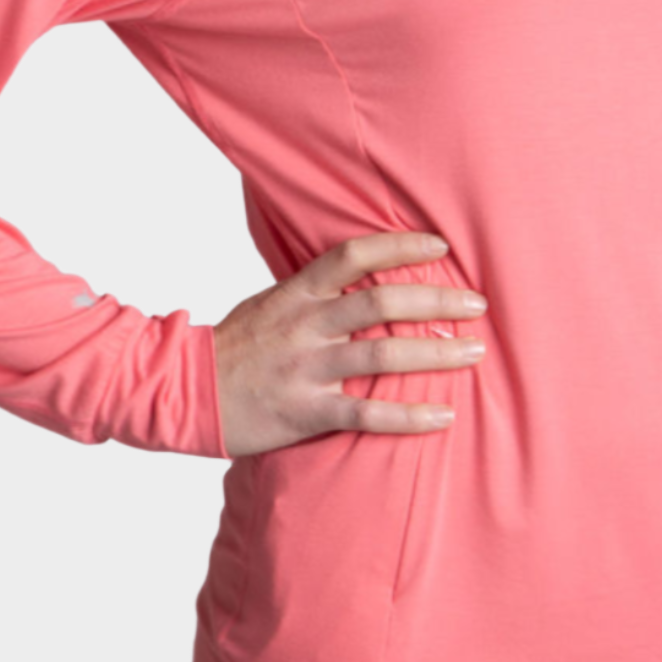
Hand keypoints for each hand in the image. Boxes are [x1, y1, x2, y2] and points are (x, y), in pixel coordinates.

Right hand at [212, 231, 486, 455]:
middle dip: (436, 300)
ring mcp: (307, 368)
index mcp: (297, 293)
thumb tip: (362, 273)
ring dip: (436, 353)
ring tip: (474, 352)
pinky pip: (367, 414)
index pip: (354, 255)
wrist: (184, 392)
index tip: (440, 243)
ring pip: (383, 354)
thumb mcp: (269, 303)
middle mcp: (306, 325)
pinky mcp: (306, 411)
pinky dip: (409, 417)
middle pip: (382, 301)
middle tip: (477, 304)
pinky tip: (443, 417)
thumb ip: (314, 291)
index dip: (400, 245)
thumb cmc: (235, 347)